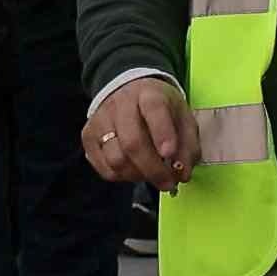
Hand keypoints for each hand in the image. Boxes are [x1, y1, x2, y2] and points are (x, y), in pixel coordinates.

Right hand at [83, 71, 191, 188]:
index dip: (162, 133)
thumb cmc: (159, 109)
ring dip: (138, 175)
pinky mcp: (88, 136)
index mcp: (149, 94)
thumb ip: (188, 145)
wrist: (127, 91)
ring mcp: (100, 120)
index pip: (154, 109)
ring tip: (151, 174)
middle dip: (153, 169)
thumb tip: (182, 174)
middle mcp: (121, 104)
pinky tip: (134, 170)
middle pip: (132, 142)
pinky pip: (104, 168)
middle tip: (168, 184)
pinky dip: (123, 177)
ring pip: (116, 159)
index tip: (169, 153)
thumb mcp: (182, 118)